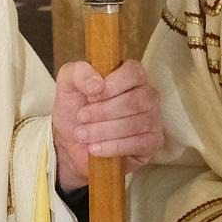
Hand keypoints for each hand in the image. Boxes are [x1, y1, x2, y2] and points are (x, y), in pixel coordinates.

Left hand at [51, 59, 164, 192]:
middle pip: (135, 100)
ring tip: (82, 135)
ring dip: (103, 130)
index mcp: (130, 76)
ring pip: (136, 123)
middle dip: (103, 111)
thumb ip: (77, 73)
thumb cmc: (75, 111)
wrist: (71, 145)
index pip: (134, 72)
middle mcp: (147, 95)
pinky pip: (139, 144)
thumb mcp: (68, 85)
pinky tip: (96, 149)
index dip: (112, 85)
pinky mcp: (152, 142)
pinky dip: (114, 147)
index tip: (91, 96)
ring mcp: (153, 119)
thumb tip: (97, 84)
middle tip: (81, 118)